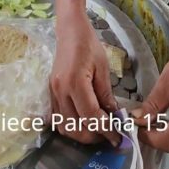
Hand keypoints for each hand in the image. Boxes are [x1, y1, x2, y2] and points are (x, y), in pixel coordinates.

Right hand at [49, 21, 119, 145]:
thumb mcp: (103, 68)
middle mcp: (60, 91)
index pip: (91, 115)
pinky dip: (71, 127)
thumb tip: (113, 116)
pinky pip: (58, 120)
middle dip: (94, 136)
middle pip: (76, 126)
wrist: (70, 33)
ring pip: (64, 127)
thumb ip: (106, 94)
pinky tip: (83, 122)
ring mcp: (53, 93)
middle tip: (109, 134)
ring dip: (81, 134)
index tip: (117, 136)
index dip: (106, 129)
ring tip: (97, 130)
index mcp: (75, 82)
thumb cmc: (89, 46)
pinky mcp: (50, 94)